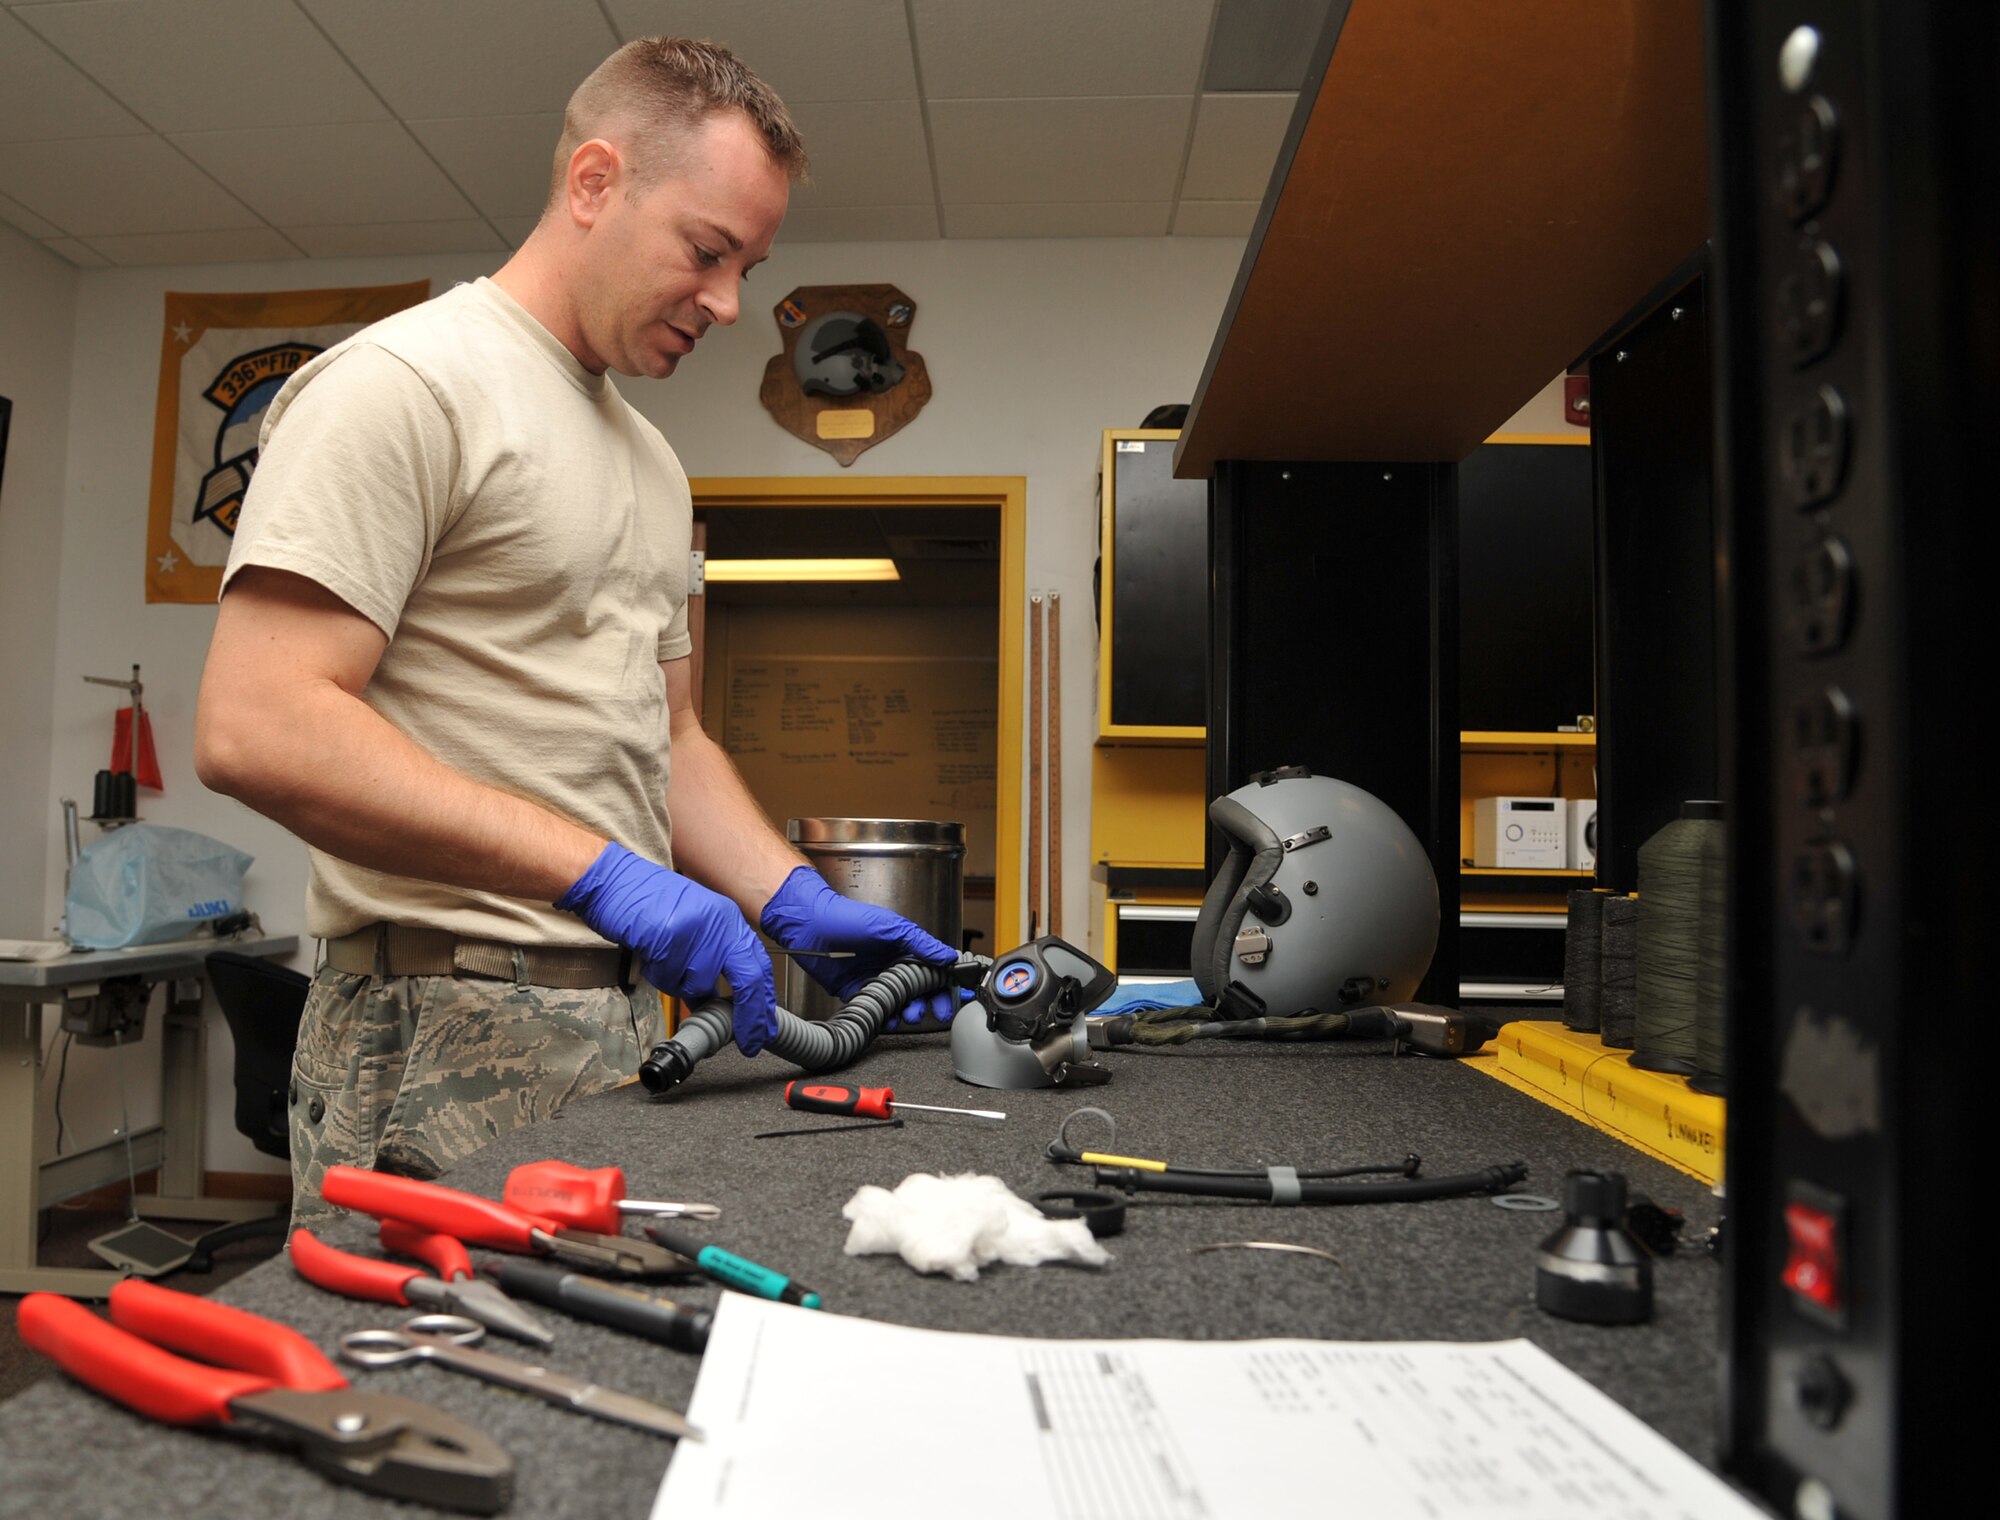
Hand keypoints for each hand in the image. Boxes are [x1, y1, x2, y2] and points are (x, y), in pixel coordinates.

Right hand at [557, 843, 777, 1054]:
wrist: (613, 880)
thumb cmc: (647, 904)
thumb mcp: (691, 929)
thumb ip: (708, 962)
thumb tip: (715, 1003)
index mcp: (728, 918)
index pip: (759, 964)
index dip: (763, 1000)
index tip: (762, 1028)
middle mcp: (719, 921)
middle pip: (748, 978)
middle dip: (750, 1014)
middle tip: (749, 1040)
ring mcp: (697, 928)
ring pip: (697, 983)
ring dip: (676, 982)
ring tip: (661, 957)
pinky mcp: (670, 935)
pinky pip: (669, 976)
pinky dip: (657, 973)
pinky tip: (649, 951)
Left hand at [760, 865, 966, 1026]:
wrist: (809, 925)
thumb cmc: (847, 917)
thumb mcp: (890, 927)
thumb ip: (921, 943)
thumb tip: (949, 956)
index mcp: (904, 946)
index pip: (932, 968)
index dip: (945, 983)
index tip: (955, 997)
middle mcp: (891, 963)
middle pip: (919, 990)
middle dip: (930, 1002)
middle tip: (935, 1012)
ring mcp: (874, 978)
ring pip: (899, 1002)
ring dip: (908, 1011)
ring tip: (909, 1015)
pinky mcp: (855, 990)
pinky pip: (875, 1009)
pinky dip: (884, 1017)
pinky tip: (888, 1020)